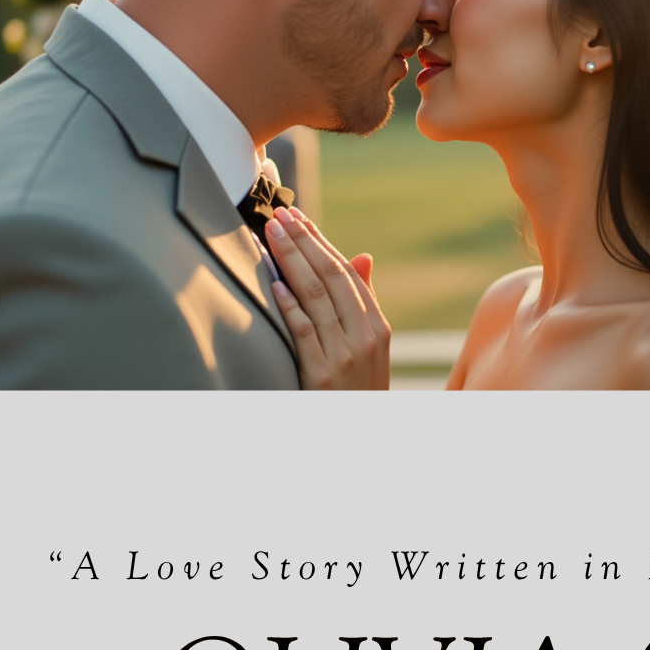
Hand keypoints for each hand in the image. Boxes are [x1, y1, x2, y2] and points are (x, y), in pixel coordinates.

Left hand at [264, 206, 389, 390]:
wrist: (359, 432)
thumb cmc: (358, 389)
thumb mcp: (370, 348)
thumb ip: (363, 303)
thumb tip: (361, 257)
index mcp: (378, 327)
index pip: (348, 274)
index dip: (321, 243)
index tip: (298, 219)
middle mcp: (366, 337)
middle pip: (332, 278)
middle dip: (303, 243)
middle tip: (279, 216)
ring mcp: (345, 355)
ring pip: (316, 298)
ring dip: (291, 262)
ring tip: (271, 236)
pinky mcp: (322, 374)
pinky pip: (305, 332)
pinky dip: (290, 305)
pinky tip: (275, 284)